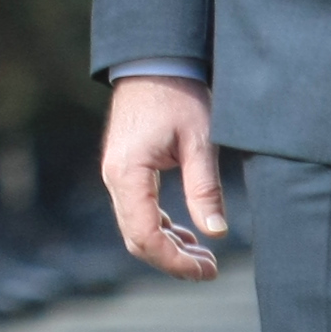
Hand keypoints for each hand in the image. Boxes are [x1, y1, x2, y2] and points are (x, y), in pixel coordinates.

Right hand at [101, 74, 227, 280]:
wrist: (154, 61)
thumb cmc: (178, 95)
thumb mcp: (199, 142)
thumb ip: (205, 189)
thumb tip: (216, 233)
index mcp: (128, 174)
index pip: (145, 236)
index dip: (175, 262)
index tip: (207, 271)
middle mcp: (114, 179)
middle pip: (136, 239)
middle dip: (172, 260)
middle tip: (210, 269)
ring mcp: (116, 175)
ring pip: (135, 228)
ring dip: (167, 246)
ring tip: (205, 256)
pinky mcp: (125, 170)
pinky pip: (137, 211)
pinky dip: (160, 228)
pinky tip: (187, 233)